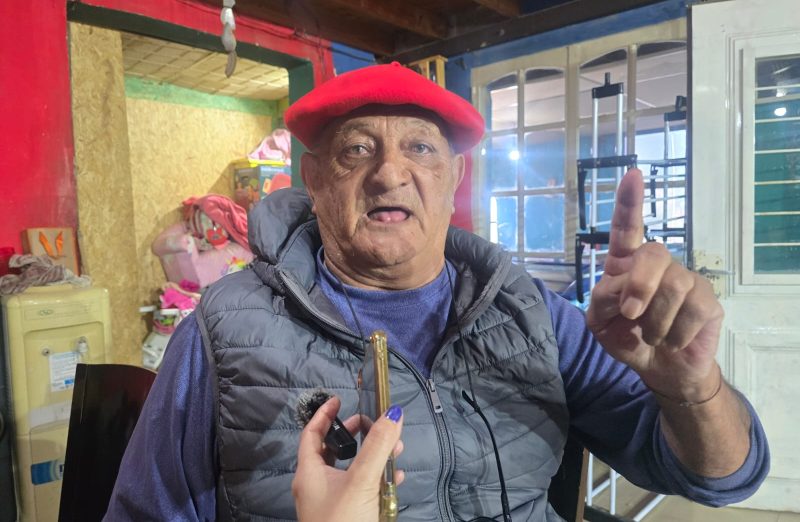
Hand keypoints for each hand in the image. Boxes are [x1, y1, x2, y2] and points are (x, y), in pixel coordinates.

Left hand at [293, 396, 403, 521]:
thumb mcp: (362, 481)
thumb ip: (378, 446)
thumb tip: (393, 413)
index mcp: (309, 473)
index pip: (311, 434)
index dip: (324, 414)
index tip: (339, 399)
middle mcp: (315, 486)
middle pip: (332, 450)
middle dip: (355, 435)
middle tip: (373, 425)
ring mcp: (329, 503)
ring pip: (349, 470)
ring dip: (371, 458)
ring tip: (394, 451)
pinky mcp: (345, 516)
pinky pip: (359, 490)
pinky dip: (376, 480)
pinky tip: (395, 480)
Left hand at [586, 168, 723, 399]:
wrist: (659, 370)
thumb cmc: (626, 338)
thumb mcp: (599, 323)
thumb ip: (601, 300)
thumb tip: (621, 287)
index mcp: (625, 265)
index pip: (626, 229)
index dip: (629, 202)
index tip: (632, 174)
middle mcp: (657, 265)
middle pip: (652, 253)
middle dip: (640, 285)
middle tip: (630, 313)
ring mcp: (685, 279)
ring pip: (672, 287)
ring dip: (654, 322)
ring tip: (652, 335)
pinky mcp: (708, 300)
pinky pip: (692, 310)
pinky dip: (674, 335)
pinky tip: (672, 340)